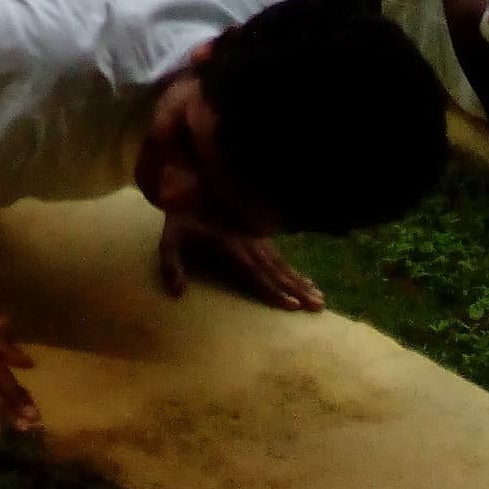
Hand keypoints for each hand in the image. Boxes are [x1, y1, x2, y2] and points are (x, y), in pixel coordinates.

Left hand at [157, 218, 322, 309]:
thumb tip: (176, 294)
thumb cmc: (180, 217)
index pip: (254, 272)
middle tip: (319, 306)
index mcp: (228, 244)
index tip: (292, 306)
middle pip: (275, 269)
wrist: (189, 183)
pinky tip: (306, 278)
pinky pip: (279, 254)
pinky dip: (294, 268)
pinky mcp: (257, 233)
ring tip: (319, 297)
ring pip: (281, 262)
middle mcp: (247, 241)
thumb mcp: (169, 239)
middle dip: (297, 289)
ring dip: (300, 280)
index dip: (273, 290)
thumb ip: (171, 265)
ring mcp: (255, 236)